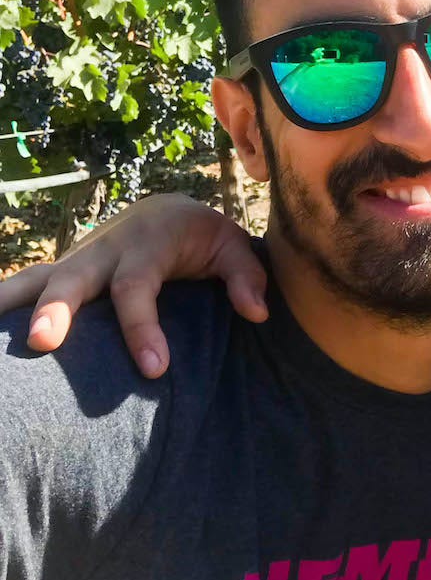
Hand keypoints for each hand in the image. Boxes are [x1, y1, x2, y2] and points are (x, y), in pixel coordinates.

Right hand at [0, 194, 267, 377]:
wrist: (168, 210)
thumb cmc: (203, 237)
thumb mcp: (232, 247)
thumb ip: (247, 277)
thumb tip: (257, 313)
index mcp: (147, 244)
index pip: (138, 287)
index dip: (142, 328)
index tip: (154, 369)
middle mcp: (104, 249)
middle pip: (74, 279)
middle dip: (57, 308)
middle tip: (43, 343)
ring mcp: (78, 259)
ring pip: (38, 278)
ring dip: (12, 303)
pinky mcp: (63, 271)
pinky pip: (27, 285)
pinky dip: (3, 302)